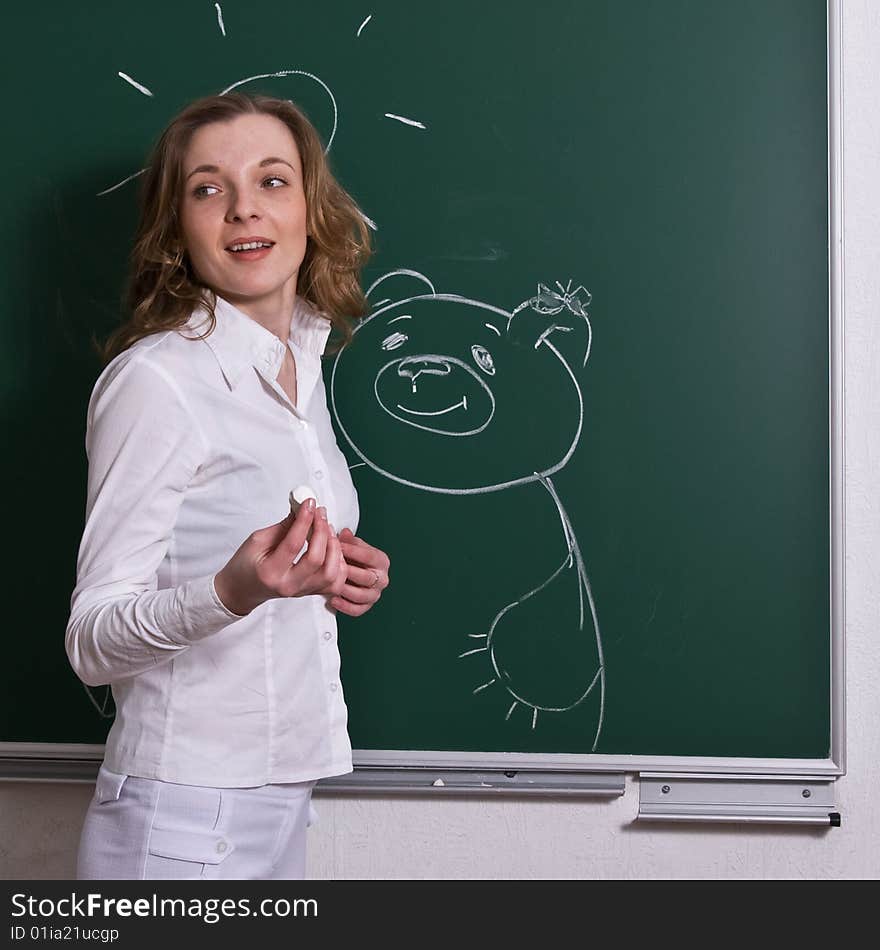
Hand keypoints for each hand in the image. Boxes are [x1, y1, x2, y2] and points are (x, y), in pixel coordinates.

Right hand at [214, 500, 346, 615]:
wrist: (243, 589)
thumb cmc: (246, 564)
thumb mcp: (257, 540)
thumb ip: (283, 526)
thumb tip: (303, 509)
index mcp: (270, 572)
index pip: (293, 544)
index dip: (304, 520)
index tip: (309, 503)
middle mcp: (288, 585)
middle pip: (316, 559)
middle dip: (321, 531)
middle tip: (319, 512)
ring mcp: (301, 591)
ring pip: (330, 574)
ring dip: (334, 548)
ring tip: (327, 530)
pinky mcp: (310, 592)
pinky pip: (335, 584)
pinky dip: (340, 565)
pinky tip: (333, 549)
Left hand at [330, 527, 390, 616]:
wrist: (354, 571)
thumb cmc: (354, 557)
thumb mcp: (353, 545)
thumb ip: (349, 540)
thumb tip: (344, 533)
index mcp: (381, 561)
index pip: (369, 556)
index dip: (352, 551)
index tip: (337, 547)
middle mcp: (382, 578)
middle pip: (366, 577)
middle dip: (348, 572)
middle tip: (332, 568)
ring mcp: (375, 594)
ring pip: (361, 595)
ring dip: (345, 590)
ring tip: (331, 585)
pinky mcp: (367, 606)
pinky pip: (357, 610)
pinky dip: (345, 606)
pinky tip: (333, 599)